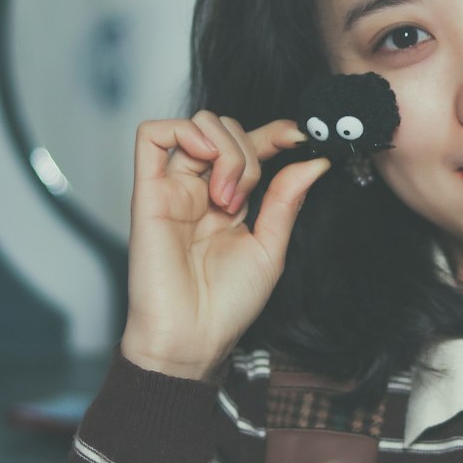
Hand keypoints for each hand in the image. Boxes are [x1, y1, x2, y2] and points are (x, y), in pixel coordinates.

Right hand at [120, 112, 329, 379]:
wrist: (192, 339)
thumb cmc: (227, 305)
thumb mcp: (270, 247)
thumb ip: (287, 200)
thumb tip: (314, 160)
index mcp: (229, 200)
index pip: (251, 145)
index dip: (275, 133)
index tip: (300, 137)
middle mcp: (199, 189)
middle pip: (226, 129)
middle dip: (250, 152)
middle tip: (248, 199)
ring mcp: (173, 188)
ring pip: (198, 124)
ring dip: (225, 149)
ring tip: (227, 197)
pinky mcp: (147, 192)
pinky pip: (151, 135)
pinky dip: (185, 132)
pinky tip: (205, 161)